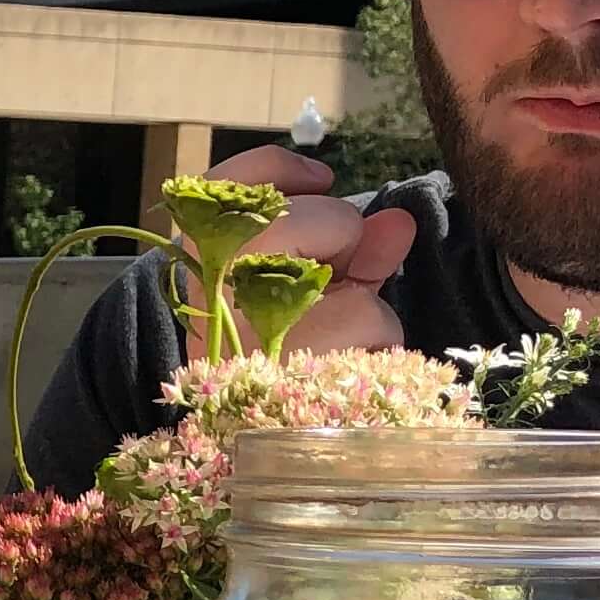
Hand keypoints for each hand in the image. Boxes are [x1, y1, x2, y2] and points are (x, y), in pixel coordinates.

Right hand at [209, 145, 412, 353]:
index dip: (284, 170)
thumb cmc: (267, 343)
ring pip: (349, 281)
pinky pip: (372, 330)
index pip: (231, 184)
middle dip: (336, 232)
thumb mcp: (296, 285)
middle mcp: (215, 291)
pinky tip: (342, 365)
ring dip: (362, 307)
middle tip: (328, 266)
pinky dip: (375, 343)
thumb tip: (398, 223)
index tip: (322, 179)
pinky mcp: (295, 371)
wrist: (236, 429)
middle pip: (302, 219)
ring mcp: (252, 334)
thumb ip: (349, 247)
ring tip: (329, 335)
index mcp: (201, 259)